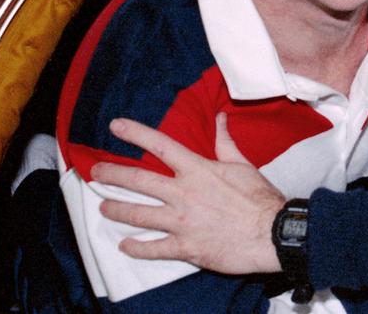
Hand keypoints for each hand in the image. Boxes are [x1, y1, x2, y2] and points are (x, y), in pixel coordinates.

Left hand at [91, 114, 284, 273]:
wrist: (271, 233)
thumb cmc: (260, 198)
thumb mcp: (243, 165)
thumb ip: (225, 142)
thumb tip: (220, 118)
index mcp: (198, 170)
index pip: (160, 145)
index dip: (136, 133)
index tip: (116, 126)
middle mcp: (184, 194)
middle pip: (138, 181)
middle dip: (112, 175)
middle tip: (96, 172)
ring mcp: (181, 222)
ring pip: (138, 214)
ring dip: (117, 210)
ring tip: (104, 208)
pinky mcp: (185, 247)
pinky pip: (152, 248)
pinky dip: (136, 248)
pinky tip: (126, 246)